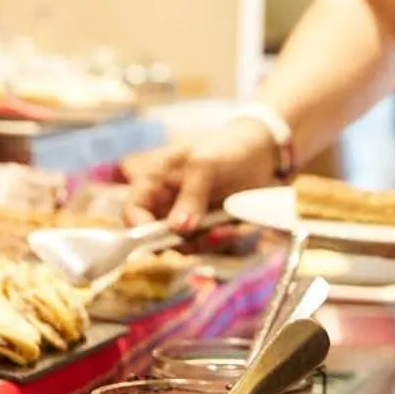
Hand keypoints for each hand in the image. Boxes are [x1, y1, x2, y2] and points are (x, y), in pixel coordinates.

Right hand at [121, 119, 276, 231]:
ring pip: (182, 245)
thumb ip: (191, 195)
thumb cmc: (227, 147)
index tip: (160, 241)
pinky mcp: (207, 227)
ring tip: (225, 231)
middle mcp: (166, 202)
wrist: (261, 151)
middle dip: (179, 242)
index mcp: (155, 180)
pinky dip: (217, 242)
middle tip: (205, 236)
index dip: (138, 229)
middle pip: (155, 236)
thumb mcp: (207, 164)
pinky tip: (231, 230)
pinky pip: (204, 245)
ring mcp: (186, 216)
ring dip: (202, 244)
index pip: (133, 210)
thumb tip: (177, 229)